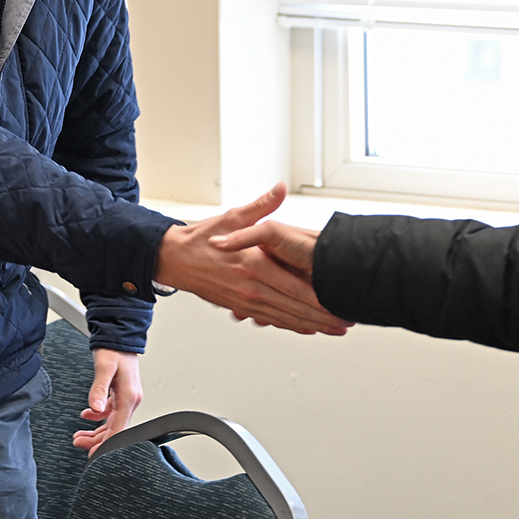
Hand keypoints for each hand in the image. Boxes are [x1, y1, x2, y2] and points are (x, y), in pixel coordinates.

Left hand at [71, 348, 141, 455]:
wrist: (119, 336)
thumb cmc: (114, 350)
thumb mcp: (104, 368)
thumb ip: (98, 389)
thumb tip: (94, 408)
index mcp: (129, 397)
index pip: (119, 429)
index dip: (106, 444)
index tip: (93, 454)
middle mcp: (131, 399)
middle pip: (115, 429)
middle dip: (97, 440)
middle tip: (78, 443)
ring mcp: (127, 397)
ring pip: (112, 422)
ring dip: (96, 431)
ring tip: (78, 436)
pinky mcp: (121, 393)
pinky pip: (110, 412)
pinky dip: (98, 417)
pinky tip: (86, 415)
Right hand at [153, 183, 349, 335]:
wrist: (173, 259)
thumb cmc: (201, 239)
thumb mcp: (233, 216)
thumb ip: (261, 207)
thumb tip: (279, 190)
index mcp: (253, 264)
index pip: (294, 286)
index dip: (319, 298)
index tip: (338, 303)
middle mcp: (251, 286)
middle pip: (294, 307)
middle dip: (322, 316)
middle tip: (345, 322)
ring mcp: (245, 300)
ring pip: (284, 317)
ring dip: (311, 325)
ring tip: (333, 329)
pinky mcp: (239, 306)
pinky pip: (269, 319)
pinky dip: (290, 325)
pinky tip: (305, 328)